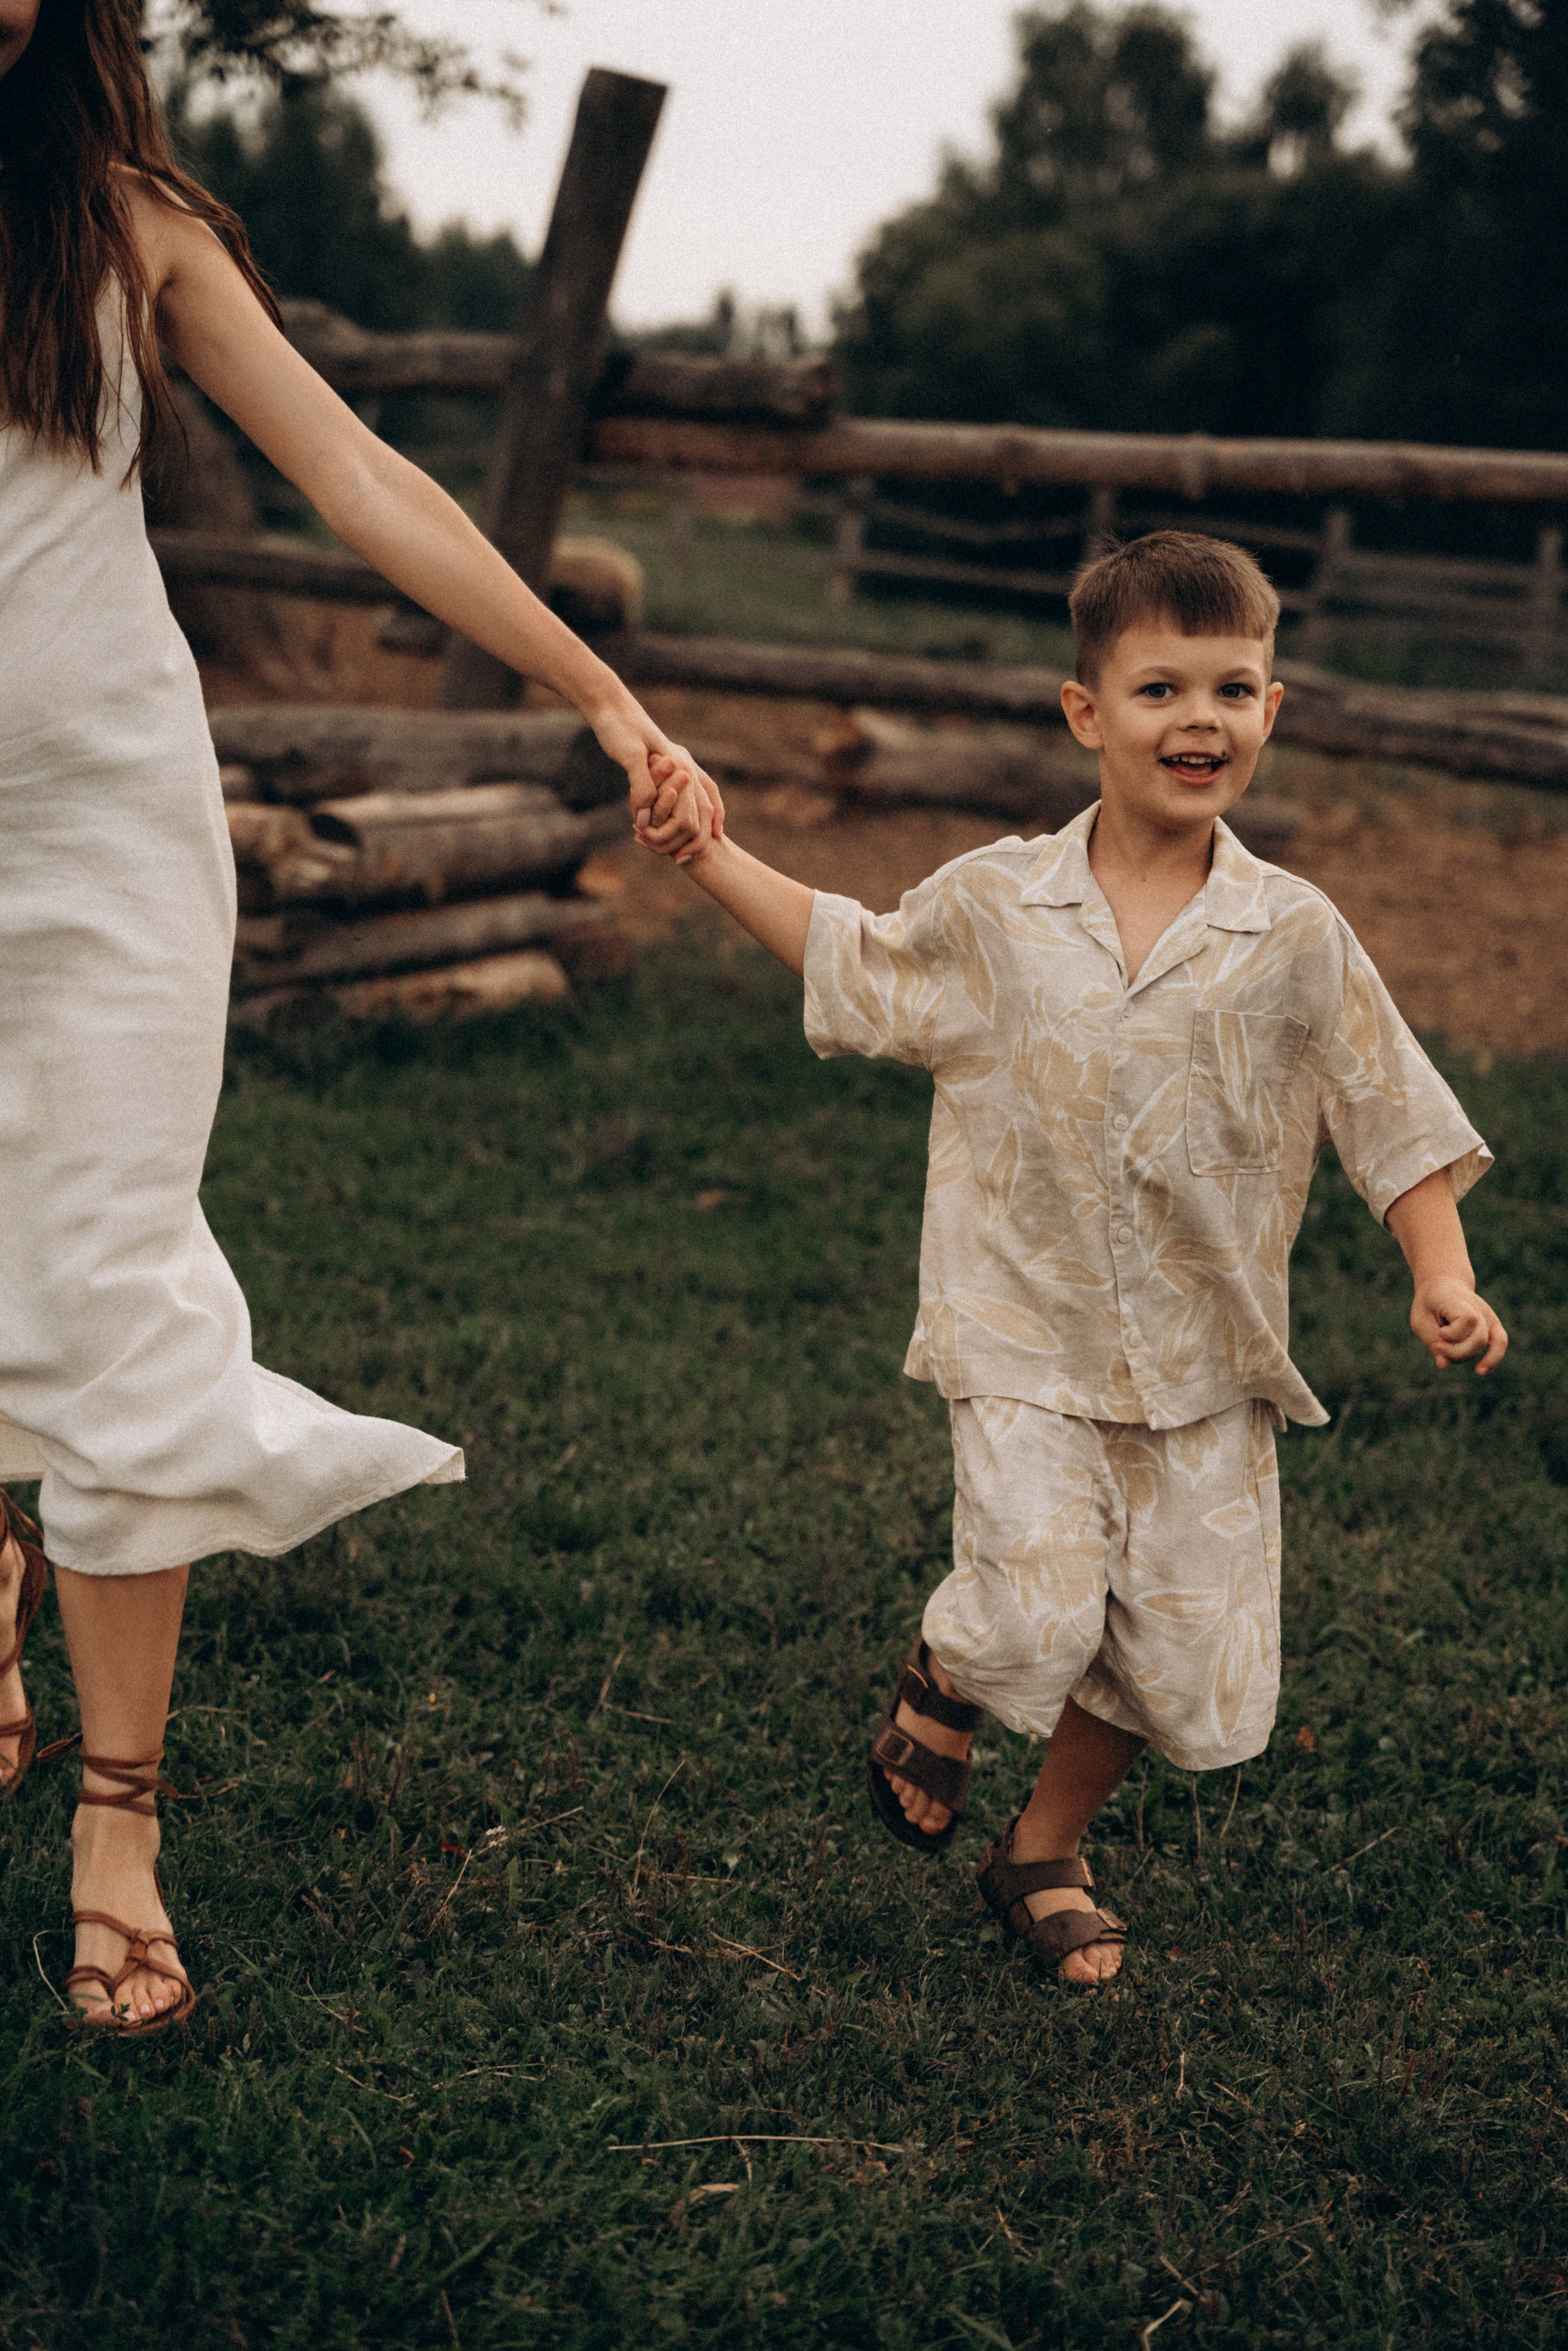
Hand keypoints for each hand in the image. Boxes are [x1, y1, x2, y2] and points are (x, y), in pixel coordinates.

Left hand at [588, 697, 724, 845]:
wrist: (609, 704)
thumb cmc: (618, 726)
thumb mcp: (629, 755)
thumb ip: (641, 786)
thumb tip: (645, 820)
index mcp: (679, 761)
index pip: (700, 802)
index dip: (701, 827)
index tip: (699, 847)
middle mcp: (683, 761)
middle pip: (705, 800)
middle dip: (703, 828)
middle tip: (696, 852)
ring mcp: (675, 760)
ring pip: (700, 794)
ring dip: (700, 818)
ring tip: (700, 839)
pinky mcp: (664, 761)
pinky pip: (685, 788)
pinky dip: (688, 805)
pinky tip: (678, 817)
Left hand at [1410, 1277, 1507, 1373]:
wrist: (1442, 1285)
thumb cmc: (1429, 1304)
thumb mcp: (1421, 1319)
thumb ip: (1431, 1340)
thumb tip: (1443, 1365)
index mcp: (1459, 1301)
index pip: (1468, 1319)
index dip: (1453, 1333)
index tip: (1440, 1332)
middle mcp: (1478, 1308)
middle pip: (1477, 1339)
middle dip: (1455, 1351)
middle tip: (1437, 1346)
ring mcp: (1487, 1316)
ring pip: (1484, 1344)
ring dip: (1462, 1354)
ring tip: (1446, 1350)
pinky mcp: (1492, 1325)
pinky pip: (1500, 1343)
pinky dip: (1493, 1358)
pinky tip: (1480, 1371)